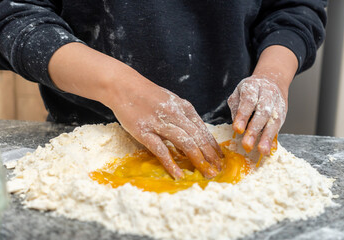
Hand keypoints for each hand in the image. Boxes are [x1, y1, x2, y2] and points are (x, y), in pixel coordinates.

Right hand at [48, 43, 222, 179]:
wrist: (123, 86)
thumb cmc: (147, 95)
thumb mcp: (170, 101)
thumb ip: (182, 117)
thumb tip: (194, 136)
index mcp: (183, 107)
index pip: (203, 129)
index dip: (213, 145)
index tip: (220, 158)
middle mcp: (175, 114)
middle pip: (198, 137)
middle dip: (210, 155)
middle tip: (217, 170)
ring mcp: (159, 122)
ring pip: (185, 143)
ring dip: (198, 159)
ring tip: (206, 173)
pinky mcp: (144, 131)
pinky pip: (161, 149)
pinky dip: (171, 163)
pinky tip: (178, 174)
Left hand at [227, 45, 297, 154]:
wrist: (271, 80)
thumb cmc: (251, 90)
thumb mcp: (238, 93)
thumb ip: (235, 107)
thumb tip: (237, 125)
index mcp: (253, 87)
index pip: (248, 101)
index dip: (243, 115)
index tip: (238, 129)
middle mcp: (268, 94)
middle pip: (262, 112)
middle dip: (255, 129)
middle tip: (247, 144)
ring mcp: (277, 103)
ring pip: (274, 120)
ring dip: (267, 136)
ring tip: (262, 150)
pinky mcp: (283, 112)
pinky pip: (279, 126)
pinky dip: (274, 138)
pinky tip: (270, 148)